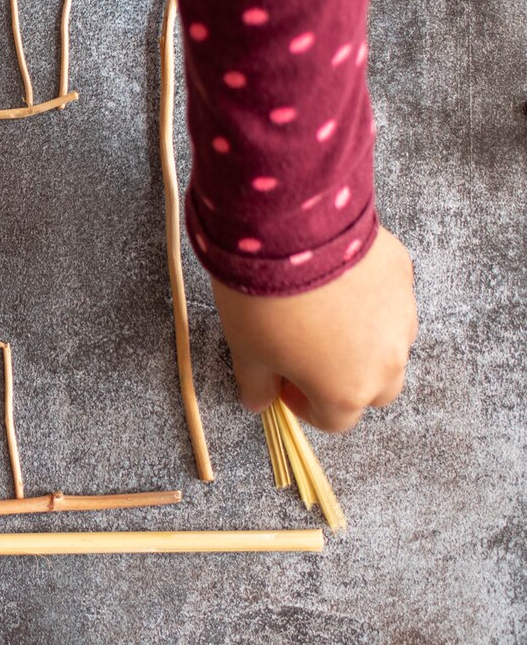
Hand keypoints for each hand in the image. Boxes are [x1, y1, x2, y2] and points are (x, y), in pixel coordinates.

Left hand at [212, 226, 416, 432]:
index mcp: (348, 391)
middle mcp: (388, 360)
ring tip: (321, 312)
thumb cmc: (263, 300)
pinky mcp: (403, 274)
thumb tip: (257, 402)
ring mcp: (403, 315)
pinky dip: (369, 297)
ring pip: (389, 343)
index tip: (282, 383)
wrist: (288, 231)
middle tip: (306, 354)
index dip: (304, 406)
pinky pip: (390, 298)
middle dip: (344, 379)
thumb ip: (257, 385)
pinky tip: (336, 278)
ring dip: (362, 339)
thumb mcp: (247, 351)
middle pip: (374, 388)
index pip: (335, 420)